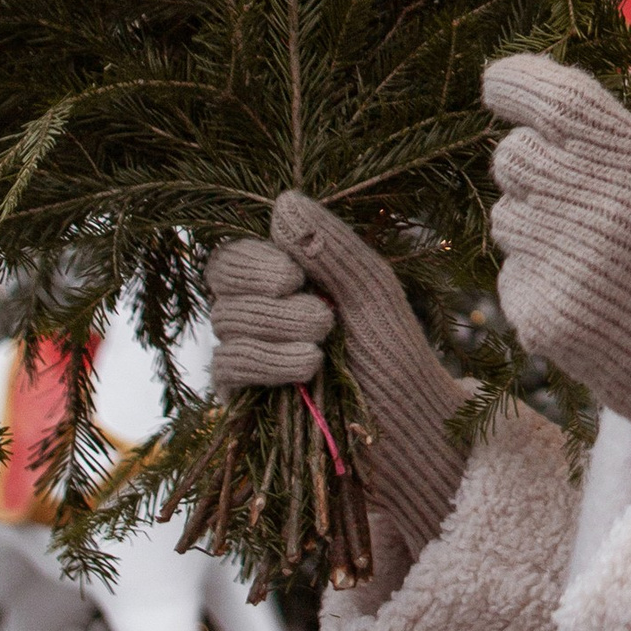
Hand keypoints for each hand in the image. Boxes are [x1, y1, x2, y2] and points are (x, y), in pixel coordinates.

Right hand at [207, 192, 468, 571]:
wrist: (407, 429)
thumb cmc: (394, 355)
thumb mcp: (371, 291)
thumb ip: (330, 247)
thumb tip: (283, 200)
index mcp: (287, 279)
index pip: (235, 254)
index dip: (252, 261)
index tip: (294, 275)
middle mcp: (259, 312)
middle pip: (224, 283)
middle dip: (274, 300)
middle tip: (324, 318)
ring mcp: (248, 355)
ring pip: (226, 323)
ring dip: (278, 330)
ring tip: (324, 350)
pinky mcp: (243, 398)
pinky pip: (226, 366)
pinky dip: (266, 363)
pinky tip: (306, 372)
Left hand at [482, 53, 630, 451]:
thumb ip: (611, 146)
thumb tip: (532, 104)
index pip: (557, 98)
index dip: (516, 82)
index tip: (494, 83)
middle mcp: (595, 203)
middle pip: (512, 155)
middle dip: (524, 167)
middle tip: (564, 196)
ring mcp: (563, 260)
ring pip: (505, 216)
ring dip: (533, 227)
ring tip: (588, 259)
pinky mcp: (539, 311)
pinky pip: (511, 275)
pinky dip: (537, 280)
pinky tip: (583, 299)